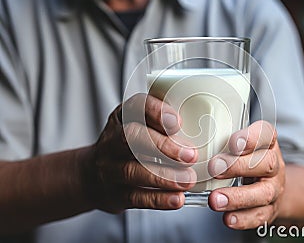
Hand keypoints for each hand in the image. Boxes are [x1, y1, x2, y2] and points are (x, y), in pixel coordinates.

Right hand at [85, 94, 197, 212]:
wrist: (93, 177)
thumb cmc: (130, 146)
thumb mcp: (140, 125)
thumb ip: (164, 123)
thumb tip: (208, 124)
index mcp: (123, 117)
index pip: (135, 106)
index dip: (156, 112)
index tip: (178, 122)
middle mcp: (112, 140)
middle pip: (131, 138)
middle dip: (162, 146)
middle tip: (191, 155)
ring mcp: (109, 168)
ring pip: (132, 170)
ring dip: (164, 176)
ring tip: (189, 180)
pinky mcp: (114, 194)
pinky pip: (135, 197)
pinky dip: (158, 199)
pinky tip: (177, 199)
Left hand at [208, 121, 284, 228]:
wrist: (269, 183)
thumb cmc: (245, 158)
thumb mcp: (239, 142)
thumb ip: (222, 138)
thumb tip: (188, 137)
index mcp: (267, 142)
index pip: (266, 134)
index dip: (251, 138)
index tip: (232, 144)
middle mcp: (274, 164)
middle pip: (266, 164)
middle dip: (238, 167)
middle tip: (214, 169)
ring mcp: (274, 188)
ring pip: (263, 193)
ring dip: (237, 197)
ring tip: (214, 200)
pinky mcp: (270, 210)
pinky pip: (259, 216)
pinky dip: (243, 219)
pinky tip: (227, 218)